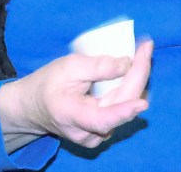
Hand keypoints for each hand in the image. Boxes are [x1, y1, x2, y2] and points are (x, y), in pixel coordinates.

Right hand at [0, 41, 151, 150]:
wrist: (34, 106)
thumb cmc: (48, 83)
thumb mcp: (69, 67)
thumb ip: (97, 67)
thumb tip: (126, 64)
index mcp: (73, 116)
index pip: (102, 120)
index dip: (123, 111)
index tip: (142, 104)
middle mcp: (89, 132)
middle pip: (122, 105)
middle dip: (139, 74)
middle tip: (146, 46)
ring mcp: (97, 134)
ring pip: (125, 105)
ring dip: (137, 78)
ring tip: (142, 53)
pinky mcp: (103, 129)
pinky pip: (122, 106)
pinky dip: (130, 86)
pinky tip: (135, 68)